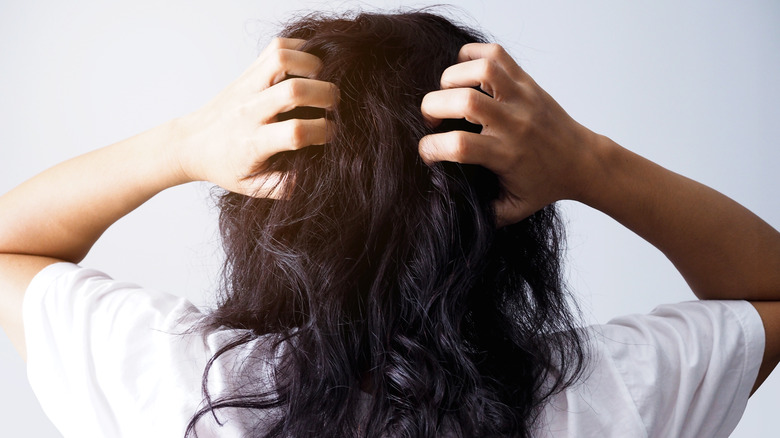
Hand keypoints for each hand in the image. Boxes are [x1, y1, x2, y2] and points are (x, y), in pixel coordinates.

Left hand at [175, 37, 338, 195]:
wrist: (190, 144)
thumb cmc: (225, 166)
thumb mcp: (252, 187)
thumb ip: (283, 186)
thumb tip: (311, 175)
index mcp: (253, 143)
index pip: (295, 132)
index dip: (323, 131)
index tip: (332, 134)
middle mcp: (250, 111)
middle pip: (294, 91)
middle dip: (326, 95)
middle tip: (334, 104)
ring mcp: (248, 87)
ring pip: (282, 59)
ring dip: (312, 65)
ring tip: (322, 79)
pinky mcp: (248, 72)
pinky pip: (276, 47)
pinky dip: (299, 48)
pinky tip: (309, 65)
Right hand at [419, 43, 599, 225]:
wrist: (582, 161)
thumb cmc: (544, 184)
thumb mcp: (513, 209)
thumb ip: (483, 214)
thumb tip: (450, 208)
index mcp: (505, 155)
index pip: (459, 146)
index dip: (432, 148)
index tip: (428, 152)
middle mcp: (513, 123)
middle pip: (464, 101)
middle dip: (433, 106)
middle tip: (431, 118)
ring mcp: (521, 97)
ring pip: (481, 70)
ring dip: (453, 76)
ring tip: (448, 93)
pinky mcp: (527, 81)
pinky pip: (496, 54)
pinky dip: (473, 55)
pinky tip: (466, 72)